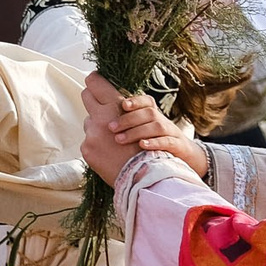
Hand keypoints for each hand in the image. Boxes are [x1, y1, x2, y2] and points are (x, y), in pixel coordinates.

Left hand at [79, 73, 208, 183]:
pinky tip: (141, 145)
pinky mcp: (176, 145)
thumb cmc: (147, 145)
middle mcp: (159, 120)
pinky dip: (154, 142)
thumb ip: (116, 122)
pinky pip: (166, 141)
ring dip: (136, 131)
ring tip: (118, 140)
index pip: (143, 101)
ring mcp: (168, 132)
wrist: (171, 165)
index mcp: (148, 114)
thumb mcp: (135, 130)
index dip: (133, 100)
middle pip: (146, 112)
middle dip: (127, 118)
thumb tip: (90, 119)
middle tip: (110, 127)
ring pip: (155, 125)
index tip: (121, 104)